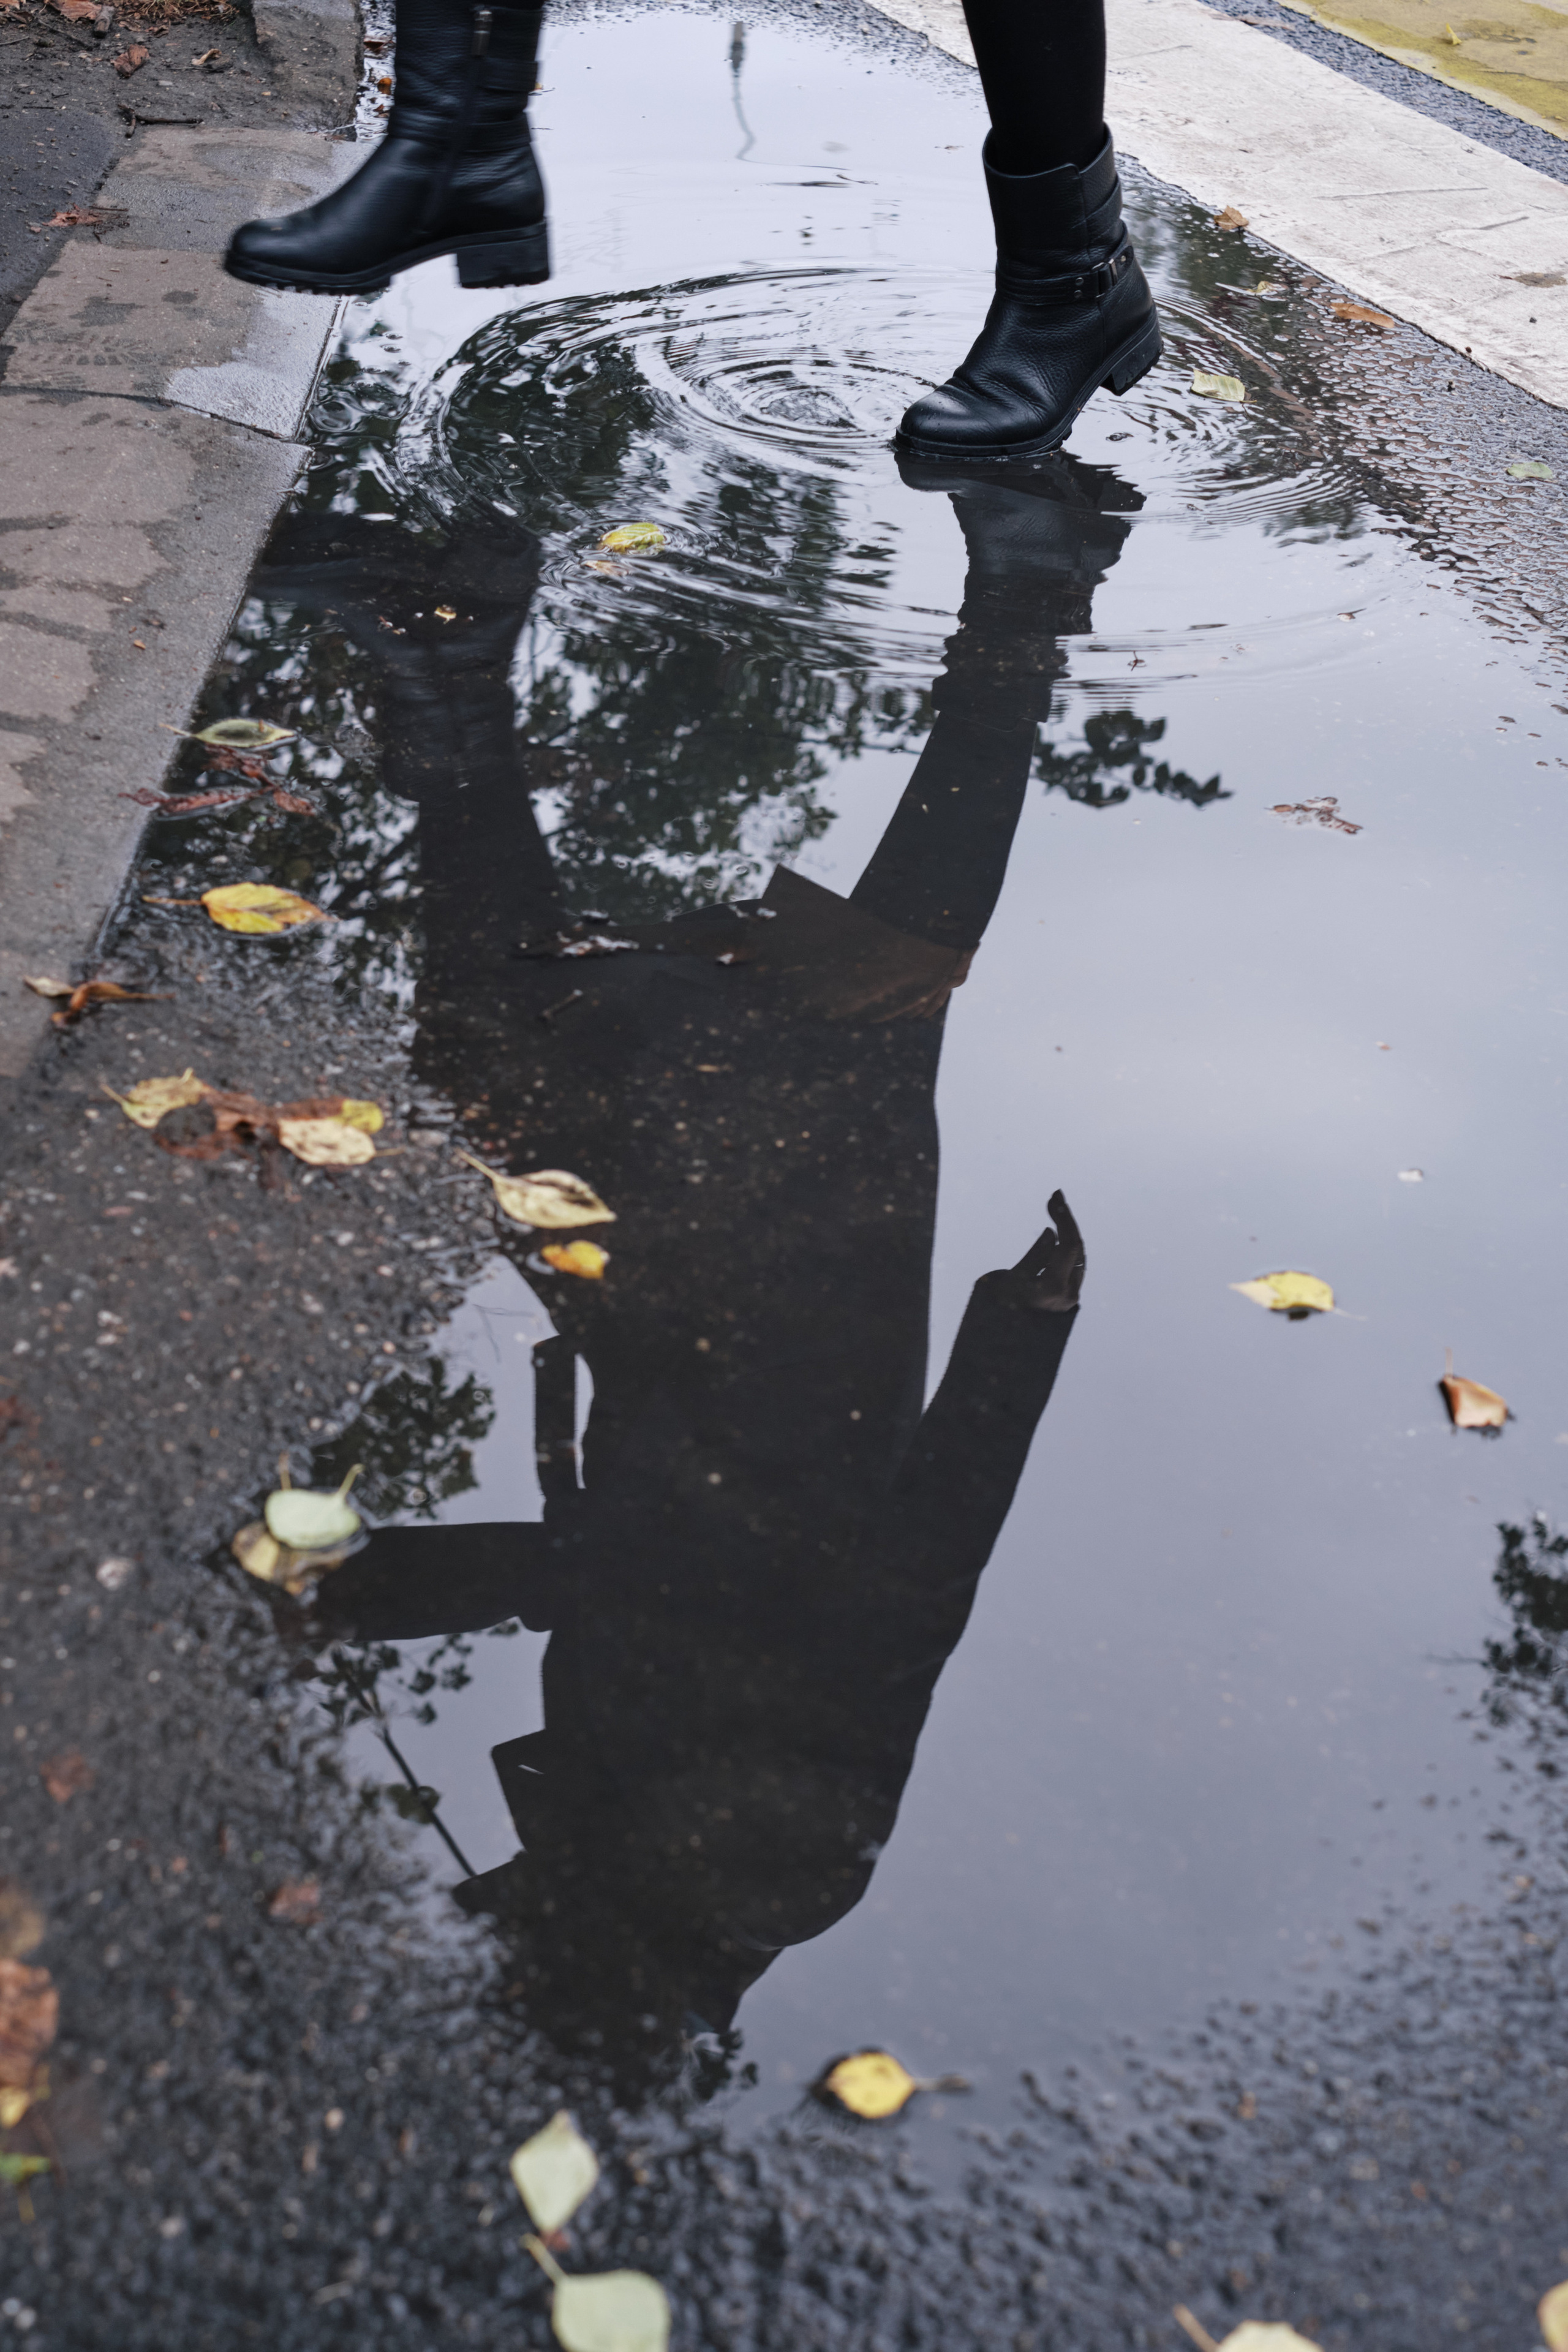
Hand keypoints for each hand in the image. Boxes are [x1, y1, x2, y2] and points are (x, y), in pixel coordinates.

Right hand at [1004, 1188, 1084, 1311]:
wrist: (1006, 1347)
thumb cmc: (1001, 1314)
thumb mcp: (1012, 1279)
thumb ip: (1036, 1255)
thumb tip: (1053, 1233)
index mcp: (1054, 1287)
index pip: (1069, 1244)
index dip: (1064, 1217)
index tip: (1054, 1198)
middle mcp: (1069, 1294)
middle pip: (1077, 1249)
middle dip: (1066, 1222)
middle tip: (1055, 1198)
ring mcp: (1071, 1300)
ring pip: (1076, 1259)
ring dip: (1067, 1235)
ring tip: (1054, 1212)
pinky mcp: (1068, 1301)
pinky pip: (1071, 1269)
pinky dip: (1064, 1252)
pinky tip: (1056, 1237)